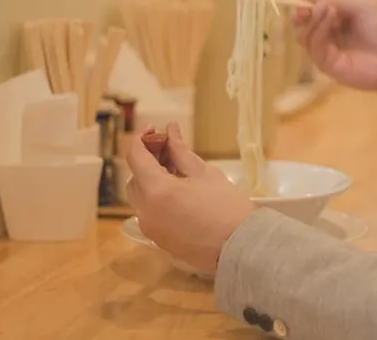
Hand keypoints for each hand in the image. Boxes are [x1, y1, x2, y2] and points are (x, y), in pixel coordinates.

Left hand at [124, 123, 255, 275]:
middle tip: (169, 149)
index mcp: (156, 191)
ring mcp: (150, 228)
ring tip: (176, 172)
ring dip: (151, 180)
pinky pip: (150, 212)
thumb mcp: (204, 173)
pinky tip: (179, 194)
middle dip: (148, 160)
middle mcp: (145, 211)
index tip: (154, 129)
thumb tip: (170, 130)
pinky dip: (157, 198)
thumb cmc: (226, 206)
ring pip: (140, 196)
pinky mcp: (158, 240)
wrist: (241, 248)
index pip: (134, 156)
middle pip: (135, 177)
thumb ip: (180, 151)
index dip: (141, 138)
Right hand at [291, 0, 376, 92]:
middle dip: (301, 13)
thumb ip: (337, 1)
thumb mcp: (362, 6)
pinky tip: (330, 20)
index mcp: (337, 20)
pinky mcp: (328, 65)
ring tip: (327, 10)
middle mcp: (329, 35)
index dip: (306, 1)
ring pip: (304, 36)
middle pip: (303, 25)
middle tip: (306, 6)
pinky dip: (319, 31)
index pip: (315, 10)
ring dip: (312, 20)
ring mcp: (327, 51)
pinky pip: (315, 47)